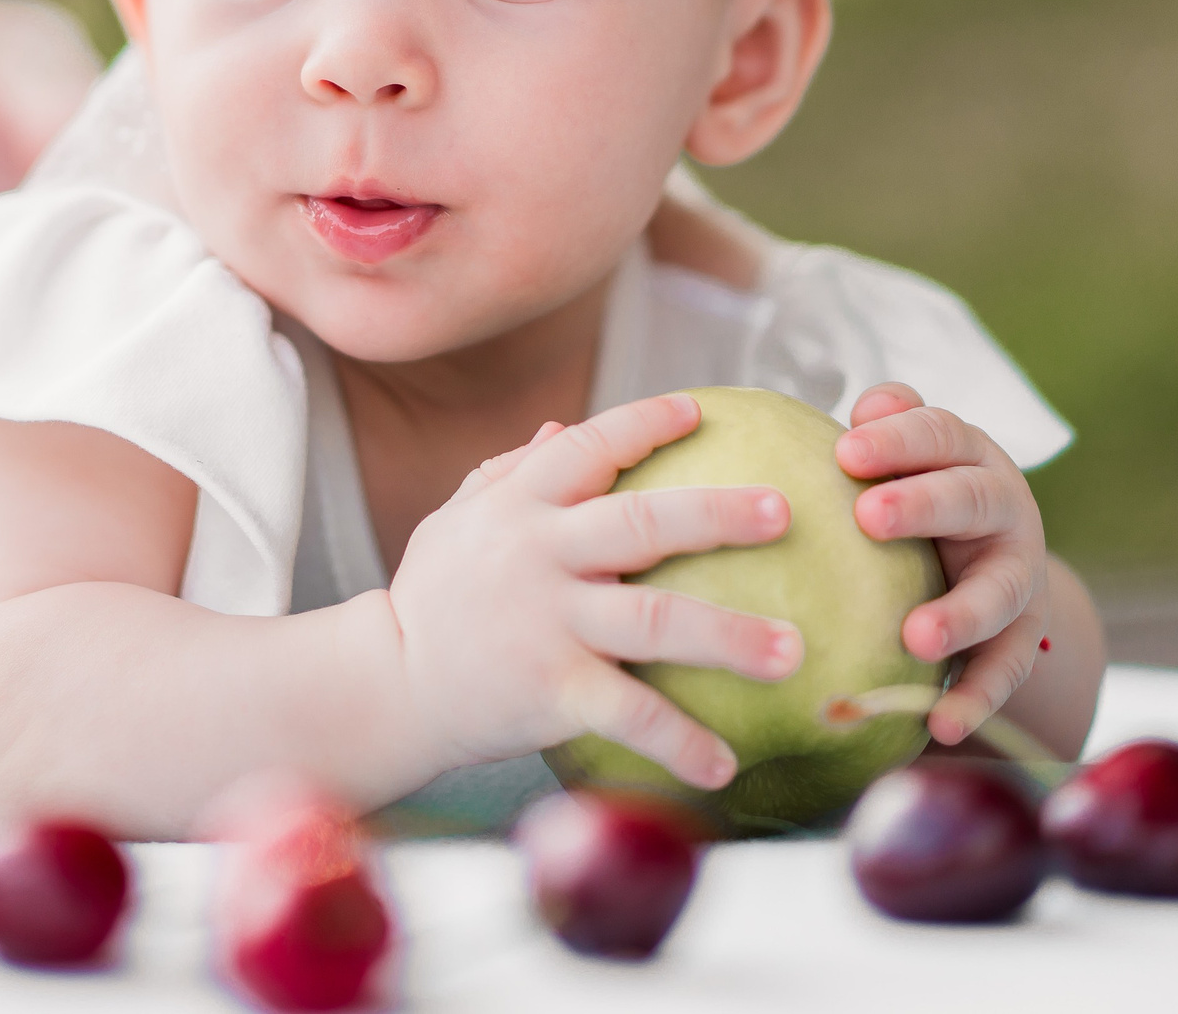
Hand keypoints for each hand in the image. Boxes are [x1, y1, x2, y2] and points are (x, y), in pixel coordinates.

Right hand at [385, 392, 801, 788]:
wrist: (384, 685)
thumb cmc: (432, 598)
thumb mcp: (454, 522)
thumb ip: (507, 474)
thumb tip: (559, 427)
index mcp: (520, 505)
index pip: (588, 448)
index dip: (643, 424)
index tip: (699, 412)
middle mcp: (540, 556)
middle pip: (644, 524)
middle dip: (719, 515)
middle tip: (785, 511)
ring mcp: (549, 624)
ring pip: (656, 620)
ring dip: (730, 635)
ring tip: (792, 651)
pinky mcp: (552, 691)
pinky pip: (630, 716)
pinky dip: (680, 743)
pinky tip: (725, 765)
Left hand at [837, 384, 1048, 745]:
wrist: (981, 560)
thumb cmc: (916, 492)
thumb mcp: (906, 455)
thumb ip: (889, 426)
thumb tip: (864, 409)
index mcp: (969, 456)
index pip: (939, 433)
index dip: (897, 439)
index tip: (843, 451)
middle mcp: (1004, 510)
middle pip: (970, 500)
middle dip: (922, 505)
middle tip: (867, 515)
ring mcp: (1019, 577)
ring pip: (999, 593)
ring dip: (959, 615)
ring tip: (914, 637)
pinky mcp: (1022, 639)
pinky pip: (1004, 671)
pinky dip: (975, 699)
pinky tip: (939, 725)